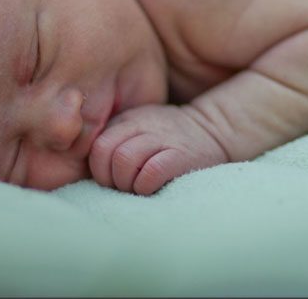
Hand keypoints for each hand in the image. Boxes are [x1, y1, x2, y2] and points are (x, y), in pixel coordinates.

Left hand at [88, 104, 227, 194]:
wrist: (214, 130)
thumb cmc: (170, 141)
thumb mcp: (140, 130)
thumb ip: (117, 140)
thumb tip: (93, 172)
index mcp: (128, 119)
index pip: (96, 145)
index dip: (99, 169)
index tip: (112, 179)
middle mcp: (141, 125)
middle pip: (104, 152)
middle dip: (108, 177)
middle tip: (123, 187)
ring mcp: (161, 138)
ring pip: (123, 161)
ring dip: (125, 183)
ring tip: (138, 188)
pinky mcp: (180, 155)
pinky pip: (149, 173)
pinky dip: (144, 187)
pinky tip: (153, 188)